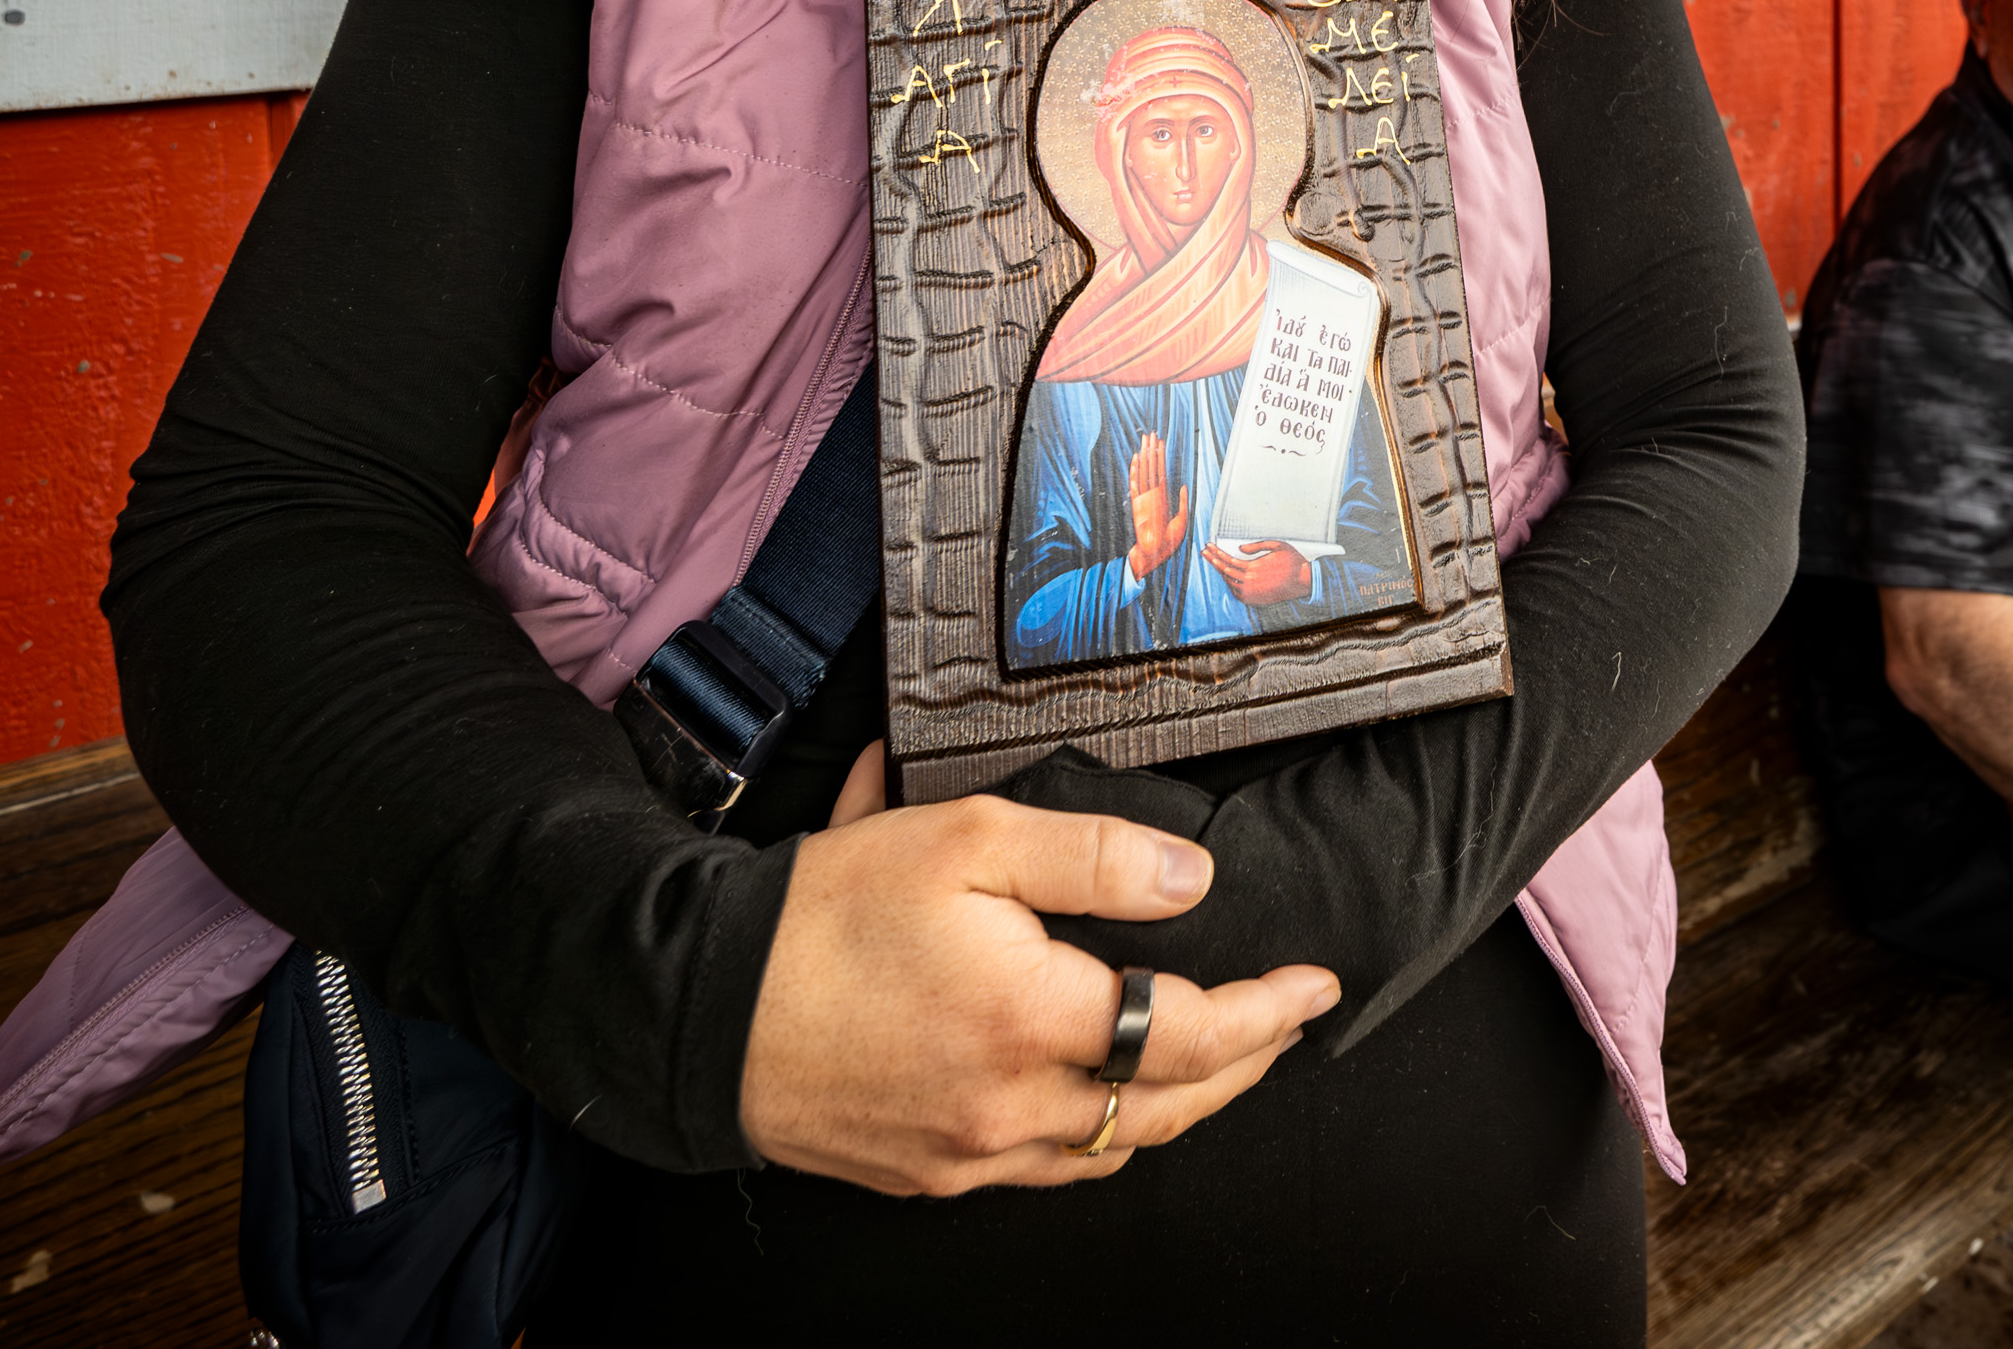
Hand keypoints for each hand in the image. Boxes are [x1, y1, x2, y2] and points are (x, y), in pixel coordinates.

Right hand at [740, 743, 1337, 1193]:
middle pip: (1172, 1108)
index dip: (1270, 1011)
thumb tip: (1190, 878)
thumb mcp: (965, 838)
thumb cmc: (821, 918)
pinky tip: (1109, 1096)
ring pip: (1114, 1148)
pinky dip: (1100, 1132)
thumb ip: (1092, 855)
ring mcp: (972, 1154)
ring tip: (1221, 1056)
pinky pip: (1047, 1166)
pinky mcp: (932, 1173)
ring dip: (1182, 1105)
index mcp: (1034, 1021)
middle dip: (1247, 1066)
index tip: (1316, 986)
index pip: (1196, 1033)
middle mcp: (1013, 1107)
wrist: (696, 1004)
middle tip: (1286, 1024)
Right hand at [1125, 434, 1189, 578]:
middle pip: (1151, 466)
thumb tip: (1184, 485)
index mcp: (1163, 497)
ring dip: (1143, 455)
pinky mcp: (1137, 504)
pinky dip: (1134, 471)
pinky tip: (1135, 459)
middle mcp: (1152, 494)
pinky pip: (1135, 484)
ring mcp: (1144, 498)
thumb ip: (1183, 502)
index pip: (1161, 471)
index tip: (1160, 443)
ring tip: (1143, 440)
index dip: (1161, 456)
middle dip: (1150, 450)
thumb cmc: (1169, 541)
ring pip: (1143, 471)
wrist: (1157, 554)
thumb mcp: (1183, 519)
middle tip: (1150, 433)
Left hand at [1202, 539, 1317, 607]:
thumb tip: (1239, 549)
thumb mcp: (1277, 545)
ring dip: (1221, 572)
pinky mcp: (1254, 600)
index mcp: (1253, 568)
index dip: (1216, 553)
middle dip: (1213, 560)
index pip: (1227, 560)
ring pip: (1229, 582)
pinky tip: (1228, 576)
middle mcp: (1249, 583)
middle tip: (1205, 552)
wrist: (1303, 581)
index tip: (1208, 546)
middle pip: (1224, 571)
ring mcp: (1251, 593)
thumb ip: (1256, 546)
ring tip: (1216, 562)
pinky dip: (1230, 583)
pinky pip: (1236, 592)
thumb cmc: (1292, 561)